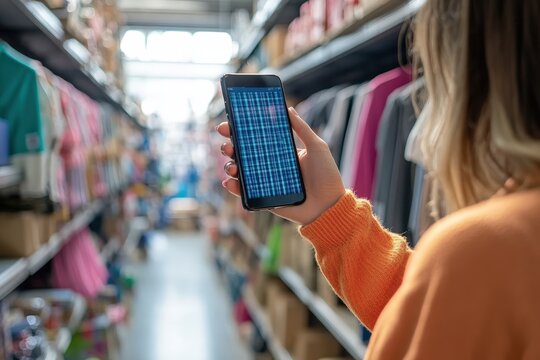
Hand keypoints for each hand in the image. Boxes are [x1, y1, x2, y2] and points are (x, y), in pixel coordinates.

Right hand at [216, 107, 345, 225]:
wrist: (330, 206)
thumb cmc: (327, 175)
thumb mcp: (317, 147)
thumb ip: (302, 128)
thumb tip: (288, 108)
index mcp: (280, 151)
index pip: (256, 138)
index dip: (240, 130)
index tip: (229, 123)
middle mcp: (270, 165)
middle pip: (243, 153)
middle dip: (230, 146)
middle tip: (227, 144)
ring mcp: (265, 182)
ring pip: (241, 172)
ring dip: (230, 166)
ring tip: (232, 166)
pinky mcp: (264, 199)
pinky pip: (245, 193)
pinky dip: (234, 187)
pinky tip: (229, 181)